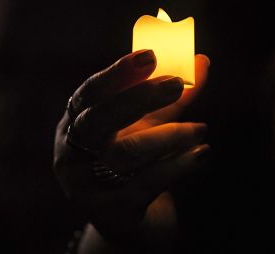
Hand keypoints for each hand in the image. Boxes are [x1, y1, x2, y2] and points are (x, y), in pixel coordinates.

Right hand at [53, 50, 209, 249]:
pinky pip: (146, 185)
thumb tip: (202, 62)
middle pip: (98, 120)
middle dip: (138, 98)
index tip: (149, 55)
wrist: (126, 220)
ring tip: (200, 129)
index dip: (117, 74)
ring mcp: (86, 186)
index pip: (89, 94)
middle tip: (176, 84)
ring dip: (168, 136)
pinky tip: (201, 154)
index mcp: (74, 126)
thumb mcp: (147, 128)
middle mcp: (72, 155)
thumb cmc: (133, 164)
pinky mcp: (110, 213)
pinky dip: (177, 166)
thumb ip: (171, 98)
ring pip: (125, 154)